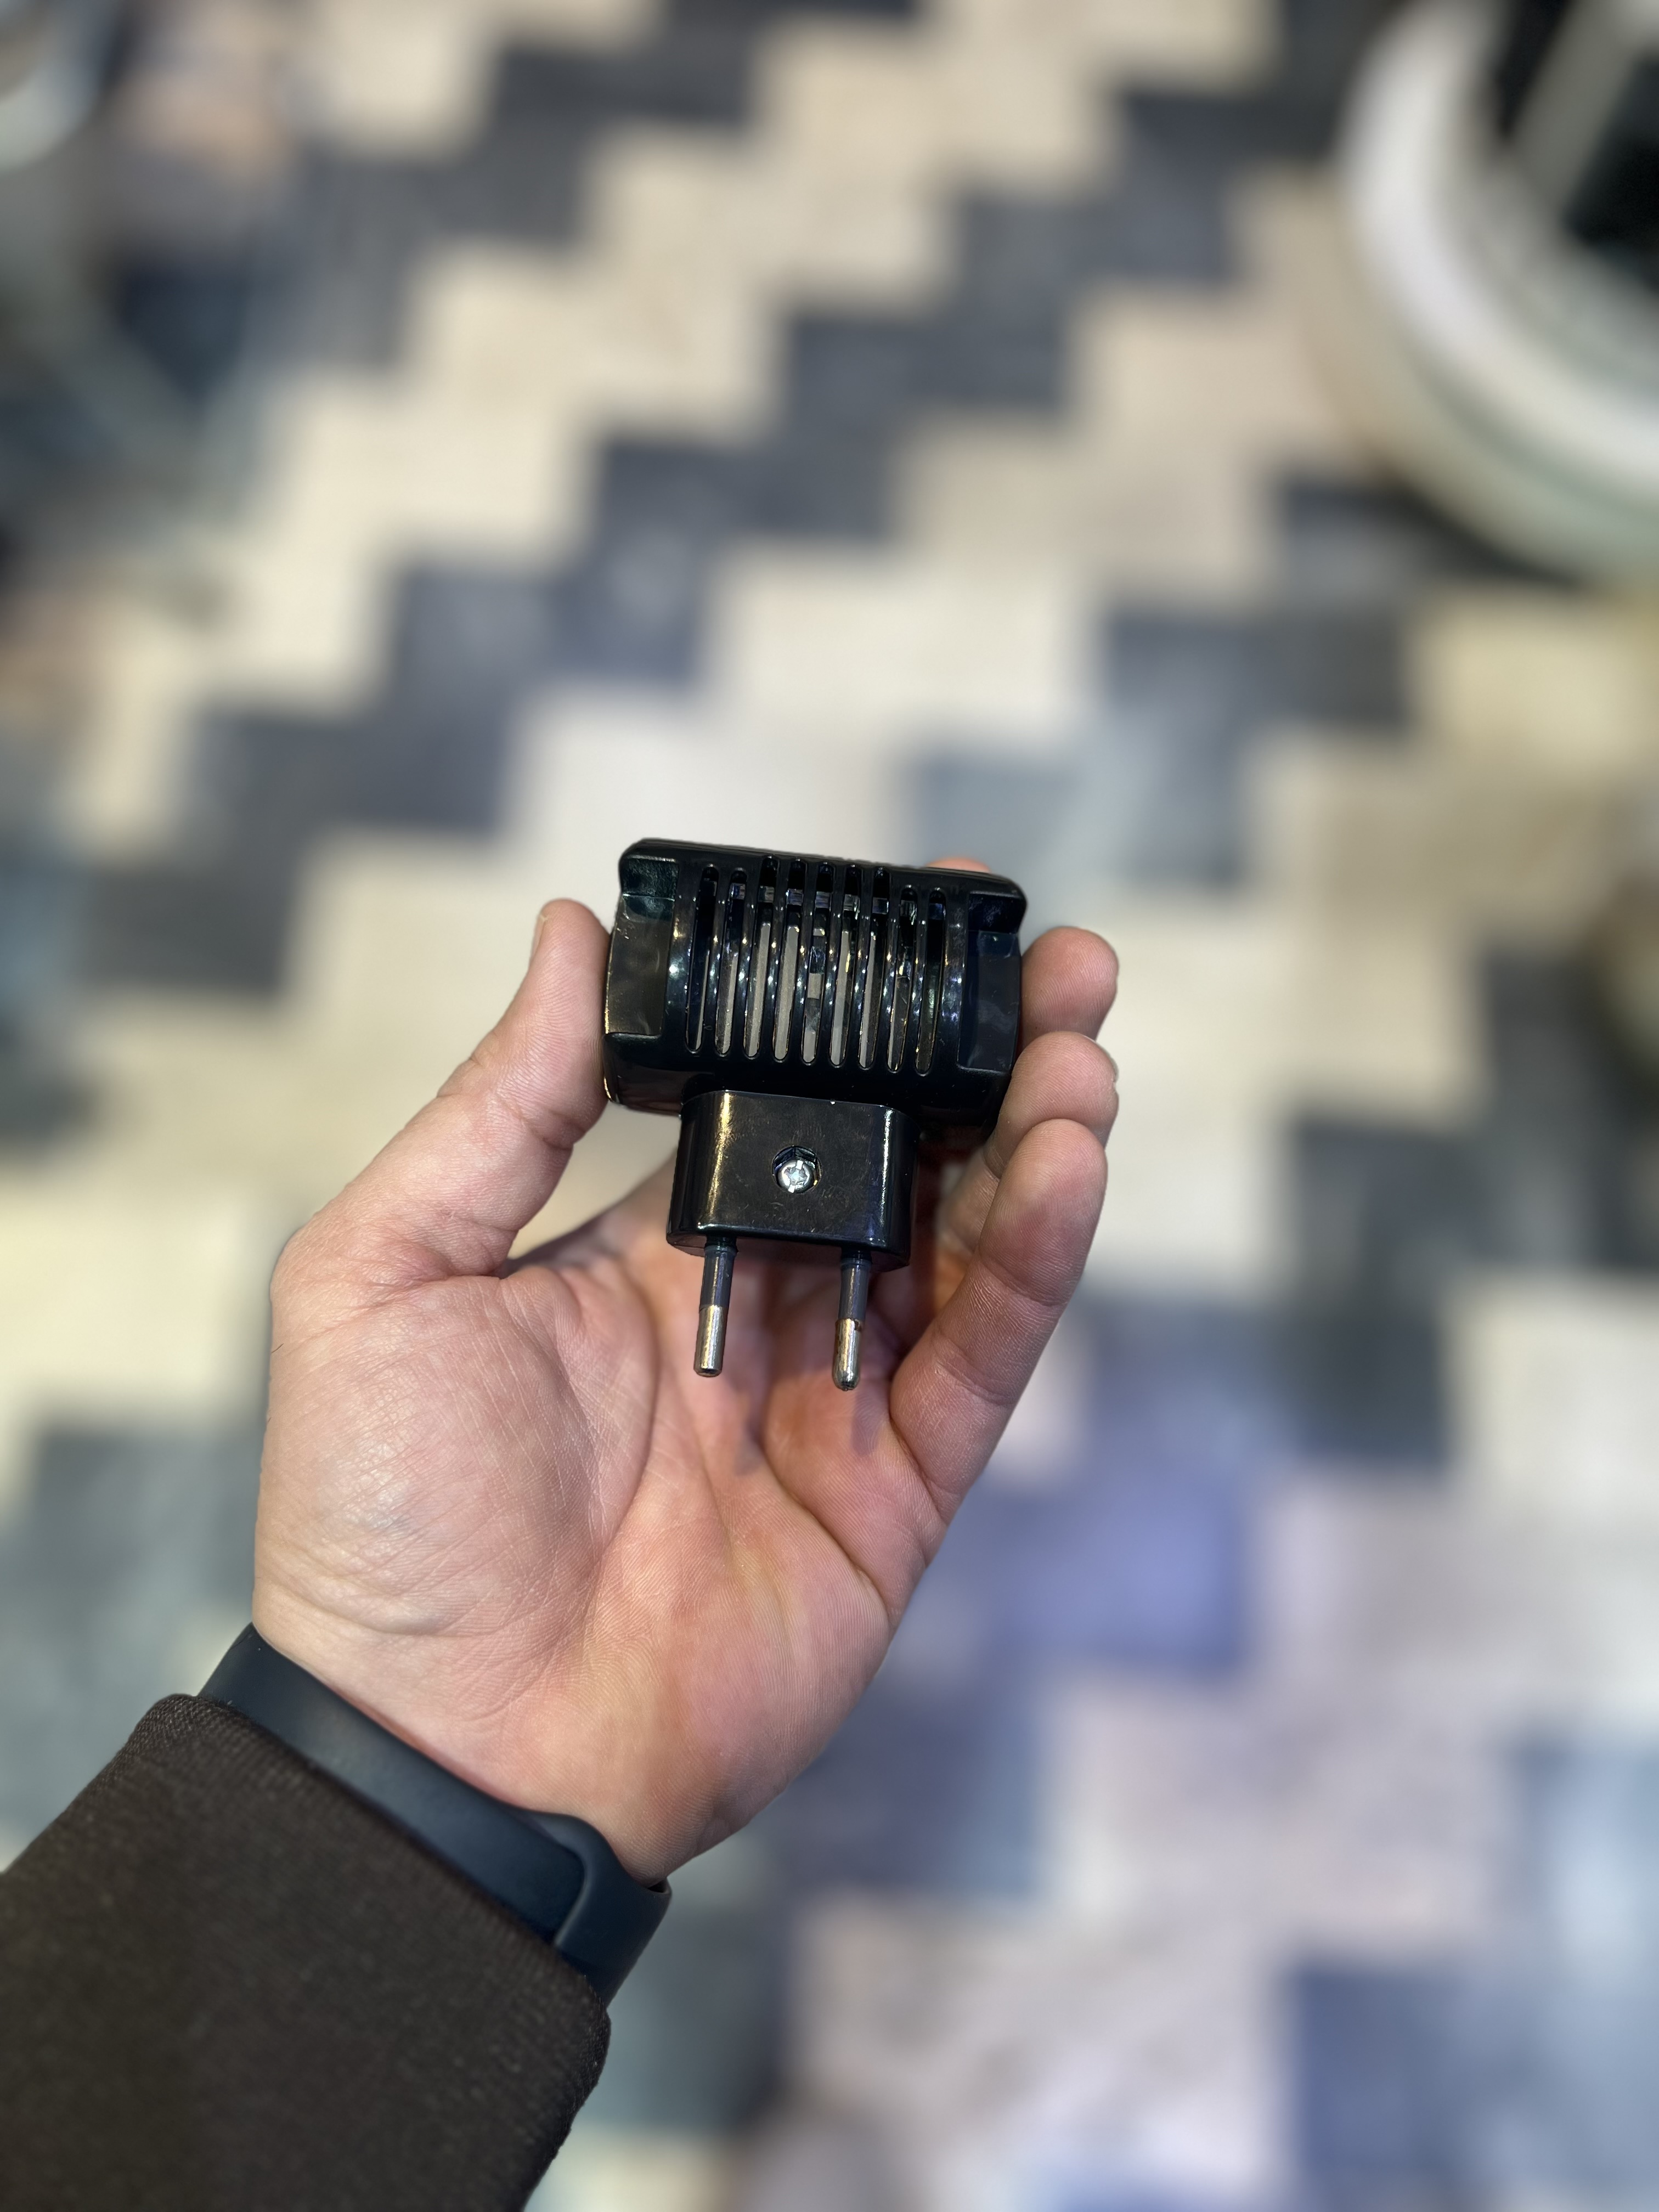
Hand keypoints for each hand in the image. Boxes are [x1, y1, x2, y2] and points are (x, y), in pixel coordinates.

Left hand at [252, 886, 1117, 1883]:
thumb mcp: (387, 1272)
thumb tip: (571, 933)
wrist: (443, 1748)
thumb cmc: (382, 1521)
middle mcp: (750, 1311)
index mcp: (639, 1248)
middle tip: (1058, 965)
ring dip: (1031, 1141)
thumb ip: (499, 1105)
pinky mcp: (890, 1497)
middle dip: (982, 1056)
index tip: (921, 916)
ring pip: (964, 1245)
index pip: (773, 1098)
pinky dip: (1032, 1263)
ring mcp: (830, 1404)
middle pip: (898, 1156)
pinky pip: (978, 1359)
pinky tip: (1063, 1168)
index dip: (852, 1012)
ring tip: (1078, 1050)